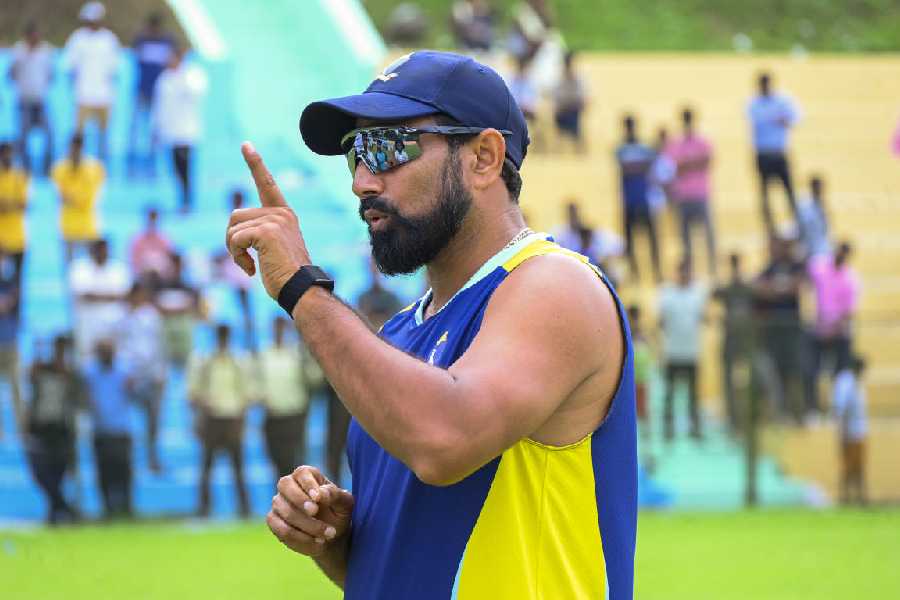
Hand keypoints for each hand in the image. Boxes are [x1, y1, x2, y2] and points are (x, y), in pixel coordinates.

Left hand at [225, 142, 311, 298]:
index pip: (267, 184)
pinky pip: (235, 239)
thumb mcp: (273, 248)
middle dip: (232, 239)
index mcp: (284, 214)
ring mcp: (274, 220)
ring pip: (233, 227)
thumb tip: (234, 232)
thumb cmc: (286, 275)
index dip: (255, 164)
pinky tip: (250, 270)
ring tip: (250, 266)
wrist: (301, 289)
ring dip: (233, 250)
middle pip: (236, 215)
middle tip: (245, 260)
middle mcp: (281, 213)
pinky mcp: (265, 231)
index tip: (246, 145)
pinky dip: (237, 257)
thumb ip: (259, 233)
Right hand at [267, 465, 353, 557]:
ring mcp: (278, 503)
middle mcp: (289, 486)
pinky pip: (281, 530)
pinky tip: (317, 543)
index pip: (302, 473)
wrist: (332, 536)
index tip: (318, 498)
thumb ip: (334, 495)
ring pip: (285, 511)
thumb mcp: (345, 503)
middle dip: (300, 500)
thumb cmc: (339, 513)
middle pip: (285, 485)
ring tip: (328, 534)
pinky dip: (301, 539)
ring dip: (307, 525)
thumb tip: (320, 494)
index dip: (308, 484)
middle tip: (315, 512)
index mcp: (307, 475)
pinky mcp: (274, 522)